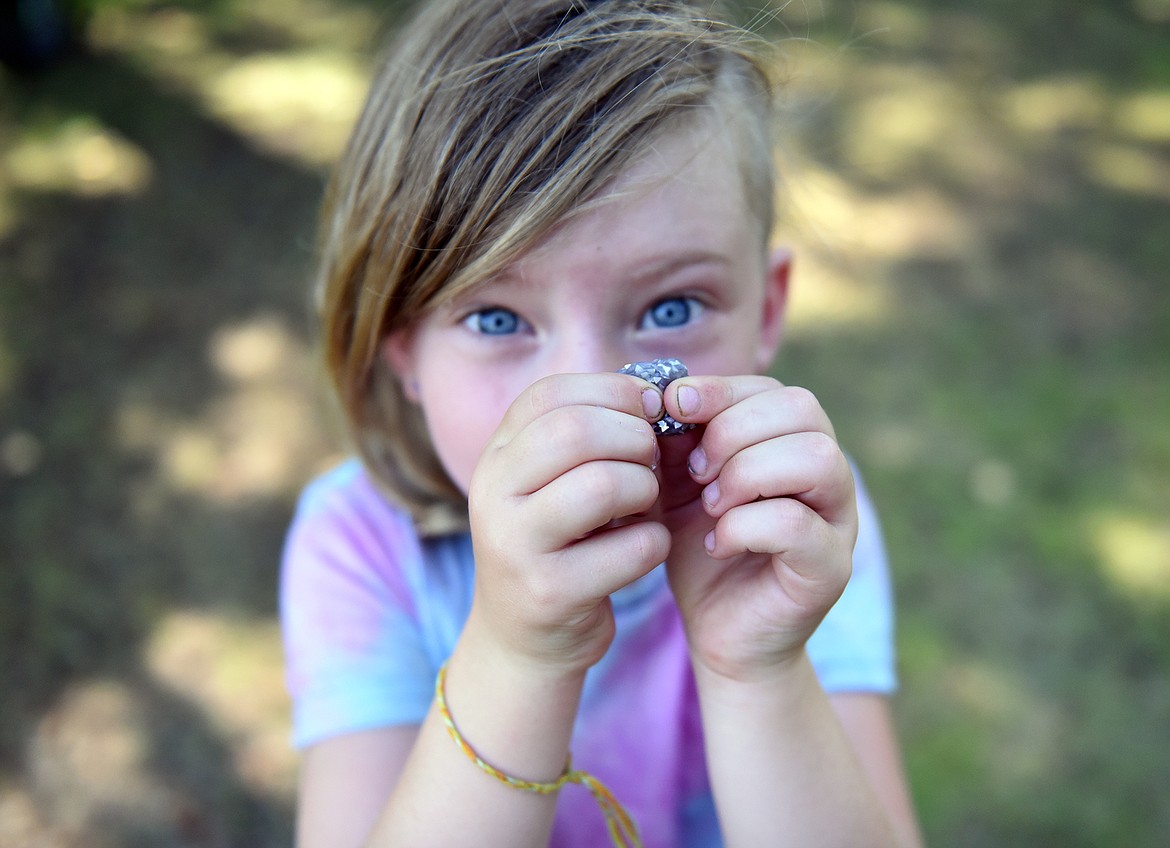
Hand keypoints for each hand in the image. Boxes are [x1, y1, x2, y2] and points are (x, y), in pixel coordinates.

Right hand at [466, 373, 669, 672]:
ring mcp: (514, 545)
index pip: (551, 393)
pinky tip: (642, 548)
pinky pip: (631, 548)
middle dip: (634, 437)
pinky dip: (654, 543)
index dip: (613, 391)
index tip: (648, 411)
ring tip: (646, 503)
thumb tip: (657, 393)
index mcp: (495, 456)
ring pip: (604, 484)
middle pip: (576, 430)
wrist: (524, 638)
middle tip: (651, 461)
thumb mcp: (555, 481)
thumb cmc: (560, 543)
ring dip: (647, 488)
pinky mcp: (548, 593)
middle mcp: (491, 494)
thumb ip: (590, 433)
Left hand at [656, 376, 857, 681]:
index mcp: (794, 443)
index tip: (674, 409)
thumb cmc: (702, 549)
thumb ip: (678, 440)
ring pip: (815, 458)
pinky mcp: (829, 568)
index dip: (721, 390)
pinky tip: (717, 544)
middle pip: (803, 410)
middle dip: (733, 431)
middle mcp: (828, 474)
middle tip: (695, 472)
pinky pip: (798, 524)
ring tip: (711, 505)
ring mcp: (837, 520)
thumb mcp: (678, 484)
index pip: (774, 388)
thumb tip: (664, 393)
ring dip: (747, 473)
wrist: (718, 631)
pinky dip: (745, 526)